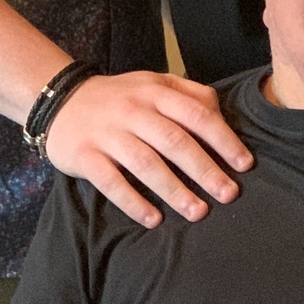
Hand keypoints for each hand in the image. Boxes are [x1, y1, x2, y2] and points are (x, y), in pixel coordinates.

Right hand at [43, 71, 252, 227]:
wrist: (59, 100)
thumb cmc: (119, 97)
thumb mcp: (153, 83)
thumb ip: (188, 94)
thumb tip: (221, 115)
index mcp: (154, 92)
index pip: (196, 114)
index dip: (223, 139)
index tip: (244, 164)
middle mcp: (133, 111)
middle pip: (175, 141)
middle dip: (205, 170)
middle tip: (229, 194)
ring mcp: (108, 134)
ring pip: (146, 163)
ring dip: (174, 190)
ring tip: (198, 212)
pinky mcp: (85, 156)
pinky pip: (111, 182)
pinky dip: (133, 202)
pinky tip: (154, 220)